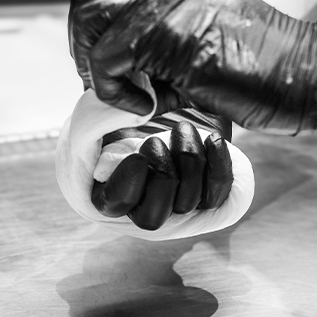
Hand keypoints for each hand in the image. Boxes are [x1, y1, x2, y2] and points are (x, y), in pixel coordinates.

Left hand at [69, 0, 316, 137]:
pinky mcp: (173, 36)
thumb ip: (160, 43)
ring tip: (138, 97)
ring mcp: (171, 2)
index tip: (112, 74)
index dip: (95, 36)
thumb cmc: (265, 73)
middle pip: (88, 3)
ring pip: (92, 28)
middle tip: (112, 88)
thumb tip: (114, 71)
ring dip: (102, 72)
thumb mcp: (204, 42)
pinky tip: (151, 105)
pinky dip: (116, 91)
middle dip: (85, 52)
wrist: (311, 78)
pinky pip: (109, 61)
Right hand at [91, 109, 233, 230]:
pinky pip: (216, 195)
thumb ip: (99, 118)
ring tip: (180, 128)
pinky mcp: (203, 193)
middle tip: (155, 141)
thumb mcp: (100, 107)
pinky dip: (218, 165)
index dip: (127, 182)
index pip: (114, 203)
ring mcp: (172, 203)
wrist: (164, 98)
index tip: (137, 155)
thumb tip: (132, 120)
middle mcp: (137, 206)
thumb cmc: (123, 108)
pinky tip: (212, 140)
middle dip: (160, 173)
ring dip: (187, 159)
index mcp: (103, 191)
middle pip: (151, 218)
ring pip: (186, 203)